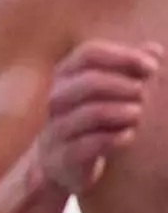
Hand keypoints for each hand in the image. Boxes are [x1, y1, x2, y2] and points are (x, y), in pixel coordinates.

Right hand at [37, 39, 161, 194]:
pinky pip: (83, 146)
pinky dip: (111, 139)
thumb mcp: (107, 92)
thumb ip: (129, 69)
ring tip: (138, 114)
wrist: (61, 162)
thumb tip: (155, 50)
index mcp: (65, 76)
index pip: (89, 54)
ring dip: (118, 111)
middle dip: (121, 85)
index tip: (153, 67)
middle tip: (144, 93)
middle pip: (86, 81)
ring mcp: (56, 129)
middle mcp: (56, 100)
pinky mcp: (61, 157)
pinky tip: (129, 137)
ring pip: (86, 114)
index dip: (123, 56)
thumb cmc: (89, 120)